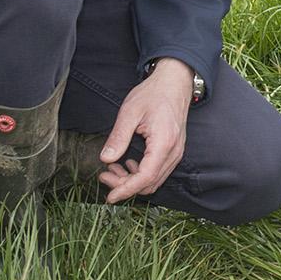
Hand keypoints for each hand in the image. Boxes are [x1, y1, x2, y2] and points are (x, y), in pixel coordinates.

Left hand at [97, 61, 194, 202]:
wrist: (174, 83)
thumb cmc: (153, 94)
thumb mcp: (130, 112)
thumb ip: (118, 137)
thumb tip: (106, 159)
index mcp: (163, 143)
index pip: (145, 178)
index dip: (125, 190)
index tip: (109, 197)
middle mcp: (173, 152)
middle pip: (149, 183)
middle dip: (125, 186)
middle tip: (104, 175)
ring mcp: (176, 153)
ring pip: (154, 180)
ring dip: (132, 180)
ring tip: (112, 169)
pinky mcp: (173, 151)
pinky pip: (158, 172)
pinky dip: (141, 174)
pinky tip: (127, 163)